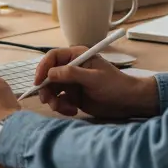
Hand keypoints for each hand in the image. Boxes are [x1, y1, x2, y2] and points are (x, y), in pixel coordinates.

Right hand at [32, 47, 160, 120]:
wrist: (129, 102)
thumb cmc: (115, 85)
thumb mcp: (93, 78)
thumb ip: (71, 74)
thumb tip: (50, 73)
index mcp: (77, 56)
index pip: (53, 57)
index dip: (43, 68)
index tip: (38, 82)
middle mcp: (72, 68)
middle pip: (49, 76)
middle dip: (47, 89)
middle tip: (48, 101)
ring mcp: (72, 83)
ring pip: (53, 90)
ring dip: (54, 100)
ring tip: (64, 108)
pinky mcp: (74, 97)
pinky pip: (60, 101)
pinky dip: (62, 107)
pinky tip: (73, 111)